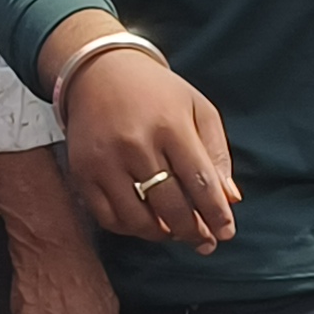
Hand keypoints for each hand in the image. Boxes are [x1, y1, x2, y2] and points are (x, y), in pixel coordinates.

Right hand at [62, 48, 239, 253]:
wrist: (100, 72)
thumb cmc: (158, 93)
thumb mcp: (198, 108)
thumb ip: (217, 153)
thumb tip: (230, 198)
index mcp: (171, 125)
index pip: (200, 181)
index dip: (216, 213)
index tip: (227, 232)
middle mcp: (137, 144)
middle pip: (170, 205)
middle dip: (192, 231)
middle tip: (205, 241)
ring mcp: (106, 160)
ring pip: (138, 218)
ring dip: (162, 235)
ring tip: (177, 234)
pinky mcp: (82, 172)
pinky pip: (108, 217)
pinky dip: (130, 228)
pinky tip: (146, 225)